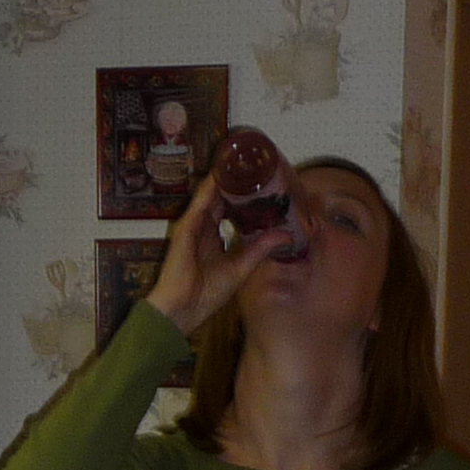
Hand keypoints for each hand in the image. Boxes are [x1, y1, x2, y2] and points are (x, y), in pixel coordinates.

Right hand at [144, 176, 288, 343]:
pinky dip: (211, 188)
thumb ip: (260, 248)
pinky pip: (201, 203)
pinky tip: (222, 174)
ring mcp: (193, 226)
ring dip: (223, 178)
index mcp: (213, 239)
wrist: (183, 309)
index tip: (260, 184)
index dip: (244, 198)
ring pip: (210, 195)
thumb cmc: (206, 295)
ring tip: (238, 159)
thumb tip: (285, 236)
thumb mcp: (241, 267)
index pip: (229, 211)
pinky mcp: (186, 228)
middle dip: (234, 182)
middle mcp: (203, 229)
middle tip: (251, 164)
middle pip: (220, 198)